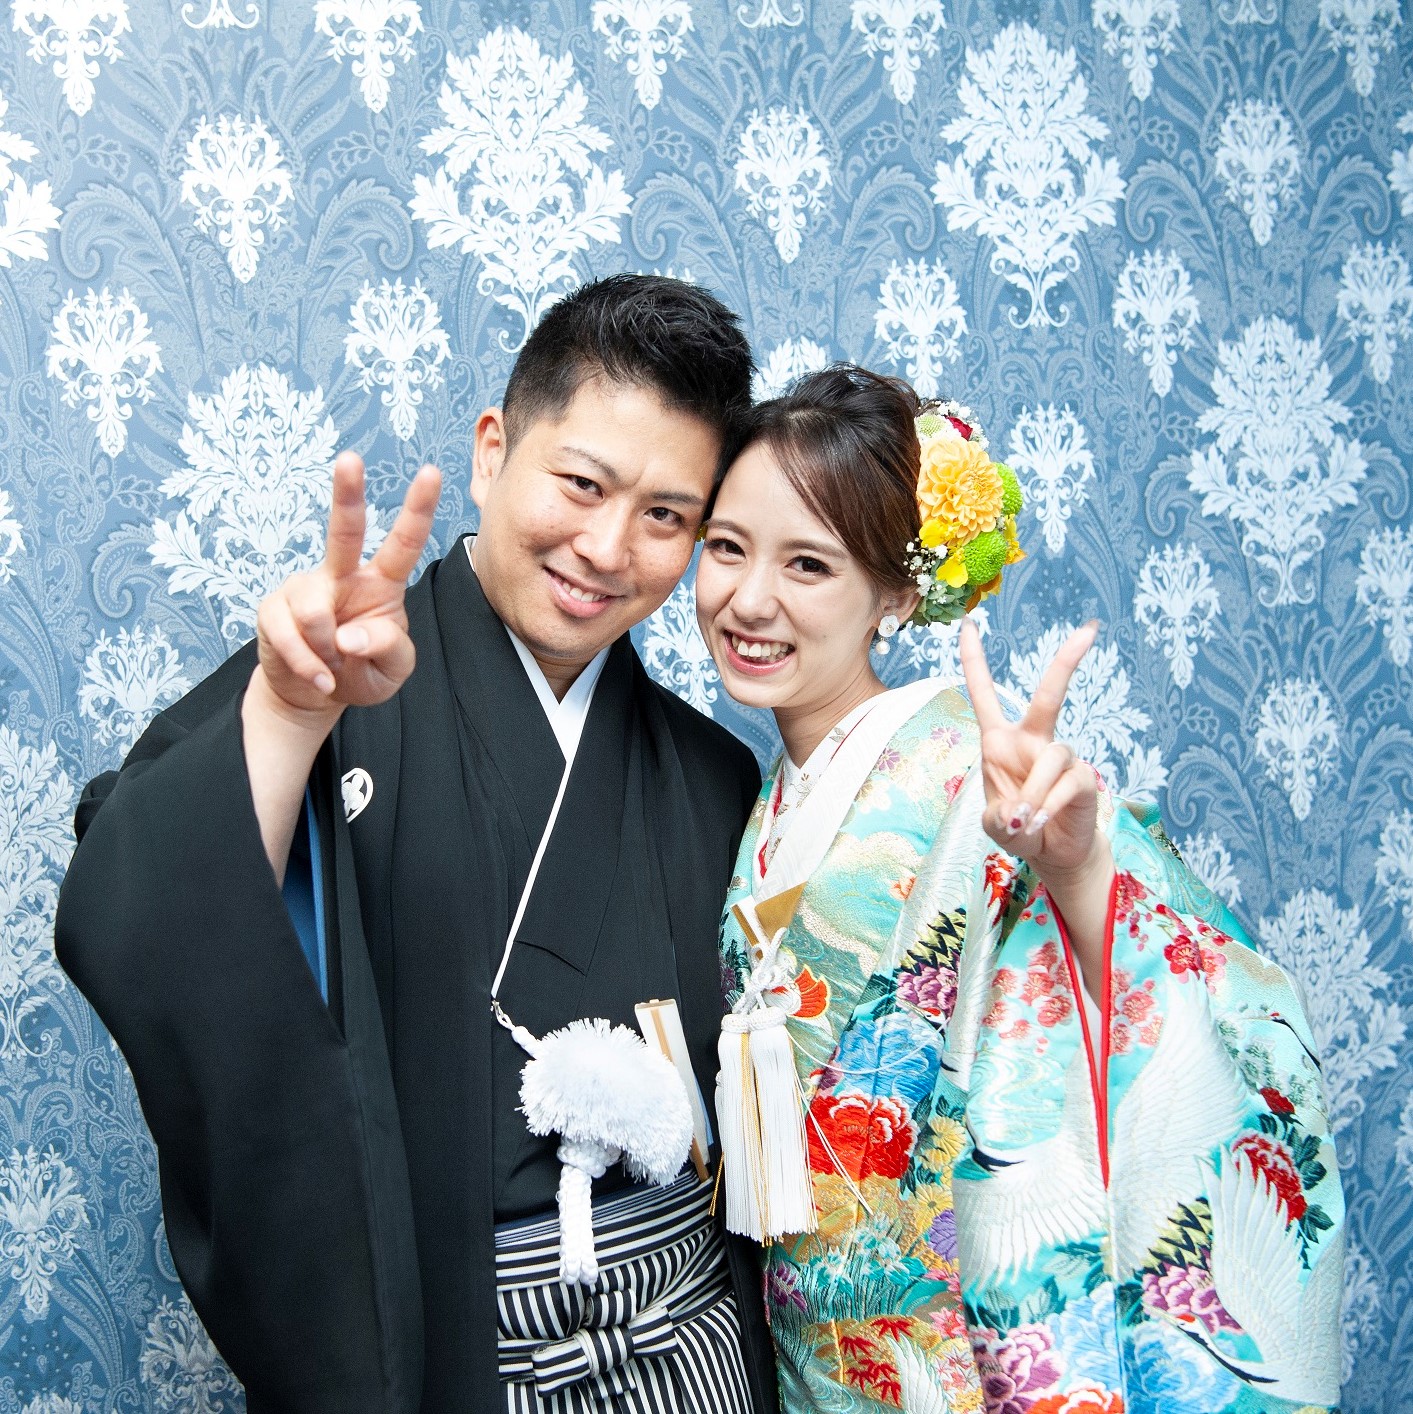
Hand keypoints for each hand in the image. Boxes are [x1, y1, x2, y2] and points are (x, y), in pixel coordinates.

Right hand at [255, 452, 441, 716]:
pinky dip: (308, 665)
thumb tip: (348, 635)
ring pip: (314, 611)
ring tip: (334, 663)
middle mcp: (343, 574)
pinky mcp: (274, 608)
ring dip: (328, 651)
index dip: (418, 509)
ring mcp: (305, 588)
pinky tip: (319, 676)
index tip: (432, 473)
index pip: (404, 542)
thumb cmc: (362, 671)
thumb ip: (387, 648)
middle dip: (346, 493)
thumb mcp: (393, 669)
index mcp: (382, 582)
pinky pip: (290, 636)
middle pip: (345, 529)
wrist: (315, 694)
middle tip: (350, 459)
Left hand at [959, 618, 1104, 880]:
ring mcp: (1060, 756)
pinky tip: (1041, 822)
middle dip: (1067, 662)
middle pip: (1048, 696)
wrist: (1051, 853)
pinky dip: (1050, 805)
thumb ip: (999, 817)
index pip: (984, 692)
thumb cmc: (1017, 827)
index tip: (968, 623)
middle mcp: (1032, 740)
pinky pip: (1067, 783)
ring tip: (1026, 820)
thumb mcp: (995, 825)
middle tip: (1090, 630)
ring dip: (1035, 793)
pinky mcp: (1083, 777)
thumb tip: (1020, 811)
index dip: (974, 659)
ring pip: (1050, 759)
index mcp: (1000, 741)